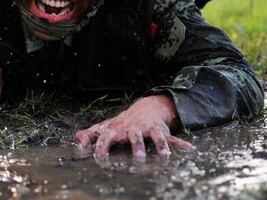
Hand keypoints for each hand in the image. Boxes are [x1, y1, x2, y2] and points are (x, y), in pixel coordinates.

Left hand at [74, 95, 194, 156]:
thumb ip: (90, 135)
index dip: (102, 145)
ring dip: (160, 145)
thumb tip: (76, 140)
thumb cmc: (122, 123)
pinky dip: (181, 144)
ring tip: (165, 156)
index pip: (107, 136)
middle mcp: (133, 129)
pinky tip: (190, 149)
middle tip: (138, 157)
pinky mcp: (161, 132)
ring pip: (155, 137)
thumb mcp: (105, 127)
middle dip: (137, 146)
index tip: (99, 157)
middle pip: (134, 136)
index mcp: (117, 129)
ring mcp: (148, 130)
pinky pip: (172, 138)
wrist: (145, 109)